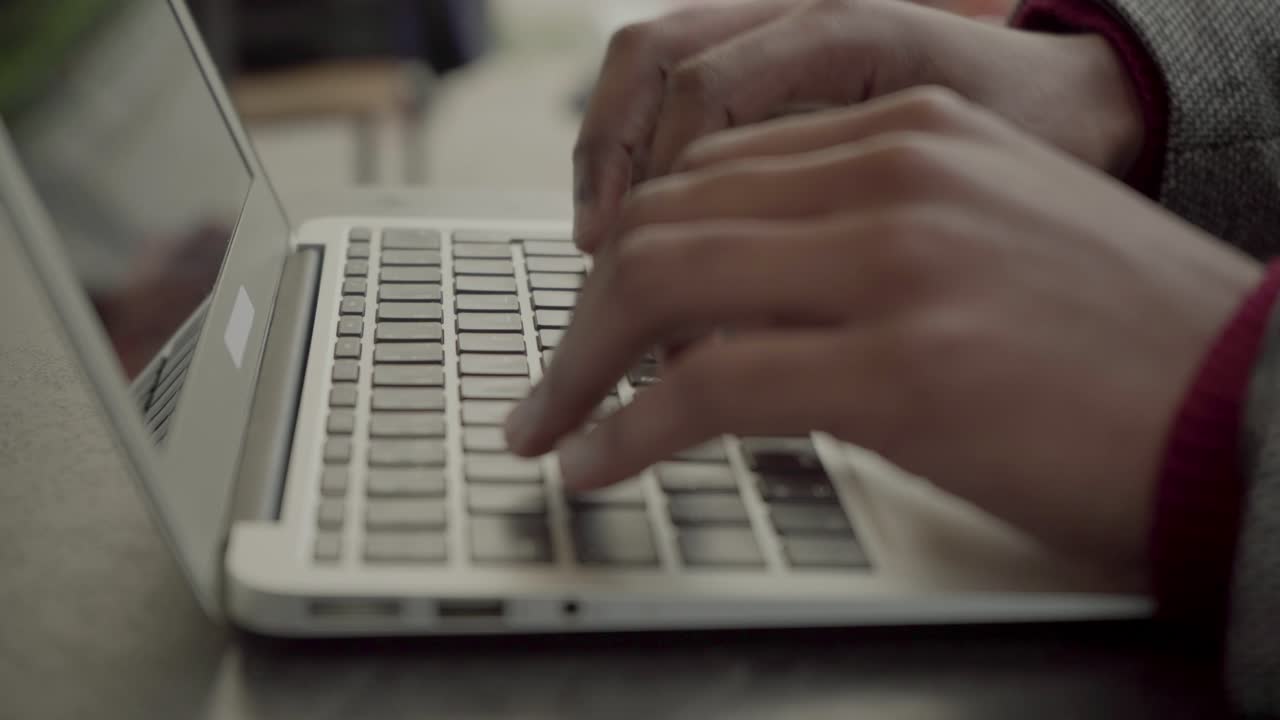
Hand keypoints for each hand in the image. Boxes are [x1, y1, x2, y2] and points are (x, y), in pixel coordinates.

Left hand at [510, 88, 1260, 565]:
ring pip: (663, 285)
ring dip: (579, 365)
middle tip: (552, 375)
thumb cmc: (1124, 343)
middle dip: (585, 308)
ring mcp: (895, 265)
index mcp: (913, 133)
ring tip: (548, 422)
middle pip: (668, 219)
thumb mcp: (989, 237)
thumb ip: (868, 236)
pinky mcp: (900, 369)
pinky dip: (625, 428)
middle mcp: (895, 175)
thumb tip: (750, 294)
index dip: (633, 246)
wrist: (1248, 407)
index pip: (714, 170)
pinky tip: (596, 459)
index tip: (599, 311)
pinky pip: (705, 388)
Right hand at [573, 0, 1142, 252]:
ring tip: (600, 243)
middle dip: (608, 165)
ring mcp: (782, 22)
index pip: (707, 92)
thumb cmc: (1039, 152)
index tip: (642, 281)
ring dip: (610, 152)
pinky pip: (676, 82)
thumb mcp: (961, 201)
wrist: (1081, 103)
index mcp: (855, 33)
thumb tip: (735, 332)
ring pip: (649, 59)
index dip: (657, 189)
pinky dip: (642, 147)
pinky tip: (645, 218)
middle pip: (653, 56)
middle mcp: (805, 9)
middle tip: (600, 262)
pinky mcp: (772, 54)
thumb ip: (847, 244)